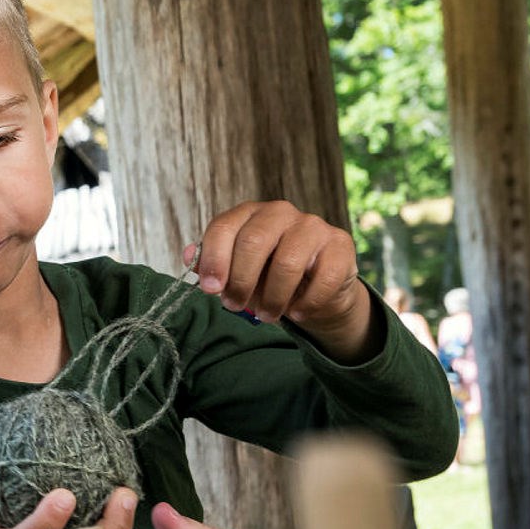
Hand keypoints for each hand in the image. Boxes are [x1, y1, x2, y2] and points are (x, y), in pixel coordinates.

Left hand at [188, 201, 371, 360]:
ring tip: (267, 316)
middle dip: (241, 282)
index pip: (224, 227)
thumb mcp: (237, 271)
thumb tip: (190, 257)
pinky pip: (323, 277)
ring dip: (273, 298)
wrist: (315, 286)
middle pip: (253, 242)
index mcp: (248, 214)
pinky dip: (307, 302)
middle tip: (235, 306)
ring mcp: (312, 225)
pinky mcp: (340, 244)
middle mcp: (279, 212)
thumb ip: (214, 265)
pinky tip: (298, 312)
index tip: (211, 289)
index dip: (214, 259)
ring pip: (288, 262)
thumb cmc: (268, 275)